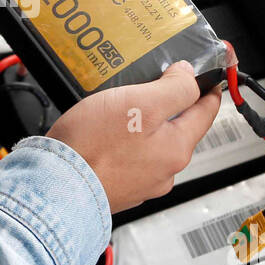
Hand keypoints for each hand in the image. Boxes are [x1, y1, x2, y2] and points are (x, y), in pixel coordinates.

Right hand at [47, 61, 223, 213]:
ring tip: (120, 110)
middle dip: (169, 107)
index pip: (205, 113)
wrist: (55, 186)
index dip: (208, 90)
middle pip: (177, 129)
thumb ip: (174, 88)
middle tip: (156, 85)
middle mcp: (163, 171)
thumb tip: (188, 76)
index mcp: (176, 149)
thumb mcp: (140, 102)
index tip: (209, 79)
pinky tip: (104, 135)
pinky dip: (122, 145)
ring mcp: (140, 183)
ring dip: (142, 127)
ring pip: (150, 145)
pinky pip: (128, 158)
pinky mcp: (117, 188)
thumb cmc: (93, 146)